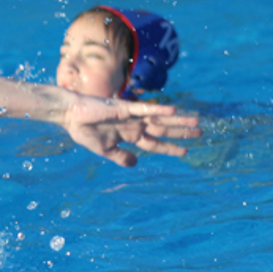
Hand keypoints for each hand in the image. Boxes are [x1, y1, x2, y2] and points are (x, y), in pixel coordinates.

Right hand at [62, 97, 201, 166]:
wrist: (71, 116)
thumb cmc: (85, 132)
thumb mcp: (106, 150)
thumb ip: (121, 157)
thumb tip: (135, 164)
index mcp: (130, 135)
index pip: (155, 142)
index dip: (170, 147)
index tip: (186, 151)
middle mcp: (135, 124)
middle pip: (163, 128)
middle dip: (181, 130)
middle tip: (201, 132)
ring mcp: (131, 115)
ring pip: (160, 118)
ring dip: (177, 119)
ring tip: (196, 120)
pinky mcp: (123, 107)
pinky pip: (144, 108)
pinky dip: (157, 109)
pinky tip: (172, 109)